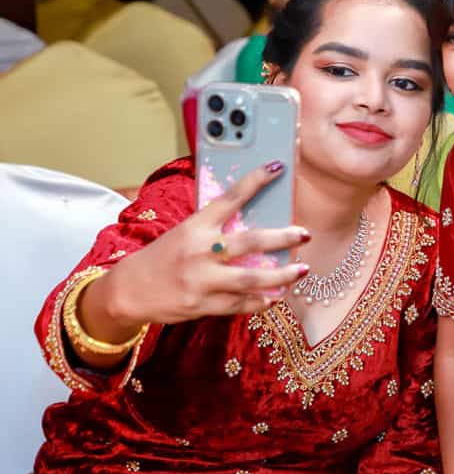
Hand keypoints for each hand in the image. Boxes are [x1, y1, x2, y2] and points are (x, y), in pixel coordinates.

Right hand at [96, 162, 309, 327]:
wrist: (127, 290)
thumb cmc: (163, 257)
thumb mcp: (184, 234)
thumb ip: (214, 229)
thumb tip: (255, 221)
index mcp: (195, 226)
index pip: (229, 198)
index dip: (255, 180)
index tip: (278, 167)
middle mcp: (200, 251)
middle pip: (250, 241)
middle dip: (283, 237)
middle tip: (305, 234)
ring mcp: (201, 280)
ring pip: (251, 278)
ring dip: (282, 276)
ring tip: (301, 270)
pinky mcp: (201, 305)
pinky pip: (240, 304)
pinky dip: (261, 300)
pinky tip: (275, 296)